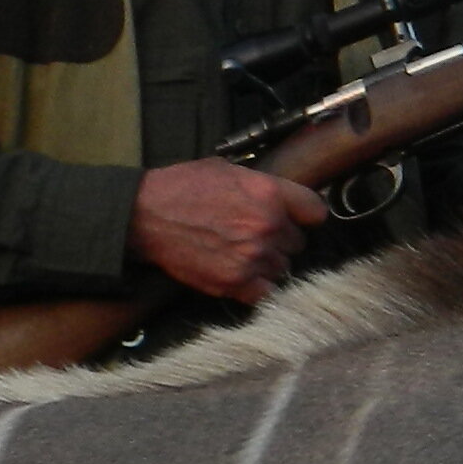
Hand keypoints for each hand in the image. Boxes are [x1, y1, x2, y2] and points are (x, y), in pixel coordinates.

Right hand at [131, 158, 328, 301]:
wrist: (146, 216)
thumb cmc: (182, 188)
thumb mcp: (228, 170)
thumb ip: (262, 186)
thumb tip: (283, 197)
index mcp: (269, 193)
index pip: (316, 211)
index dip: (306, 215)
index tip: (299, 219)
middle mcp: (267, 226)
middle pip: (298, 243)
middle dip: (282, 240)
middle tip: (258, 236)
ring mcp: (252, 257)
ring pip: (283, 269)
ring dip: (269, 264)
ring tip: (245, 254)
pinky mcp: (235, 282)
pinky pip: (265, 293)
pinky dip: (257, 287)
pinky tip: (242, 274)